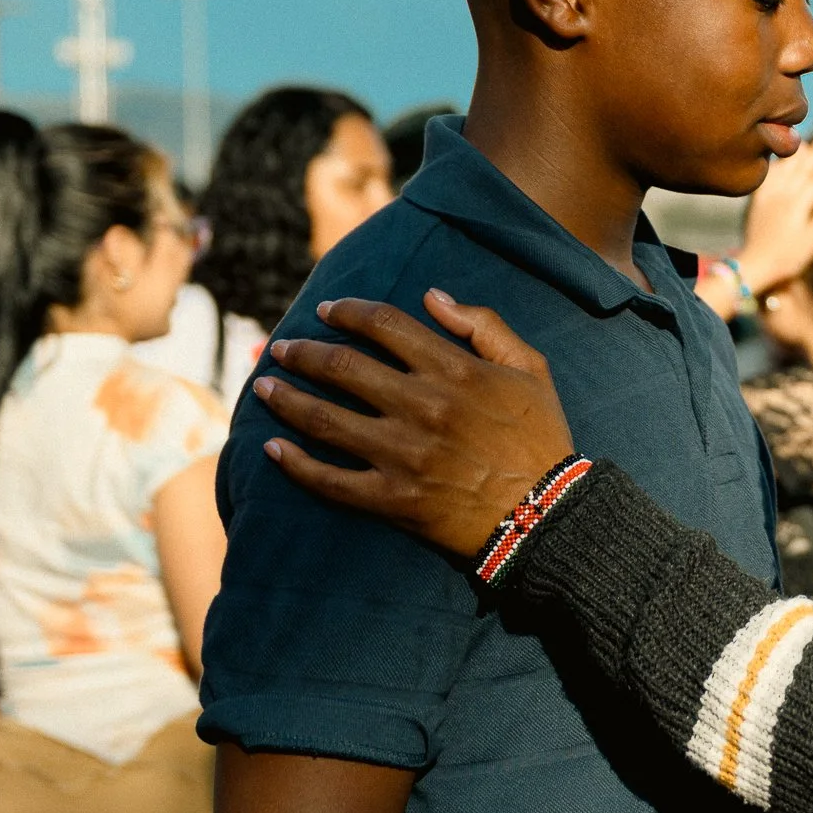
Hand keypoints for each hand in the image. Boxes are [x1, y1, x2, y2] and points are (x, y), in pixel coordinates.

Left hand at [255, 291, 574, 553]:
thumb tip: (432, 295)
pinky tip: (272, 449)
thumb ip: (484, 325)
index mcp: (454, 370)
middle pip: (343, 367)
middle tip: (281, 348)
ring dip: (286, 399)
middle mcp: (422, 407)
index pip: (384, 325)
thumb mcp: (531, 369)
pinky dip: (296, 464)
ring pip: (325, 419)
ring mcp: (403, 455)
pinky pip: (331, 480)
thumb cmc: (543, 440)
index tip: (327, 311)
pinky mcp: (393, 500)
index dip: (348, 312)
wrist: (550, 516)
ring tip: (263, 387)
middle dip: (304, 352)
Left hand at [736, 133, 812, 299]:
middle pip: (802, 172)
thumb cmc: (787, 258)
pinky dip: (774, 168)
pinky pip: (767, 179)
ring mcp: (768, 198)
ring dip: (796, 157)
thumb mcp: (810, 243)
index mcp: (797, 206)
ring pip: (785, 172)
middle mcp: (782, 197)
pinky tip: (778, 161)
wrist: (755, 265)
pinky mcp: (758, 203)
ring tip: (805, 144)